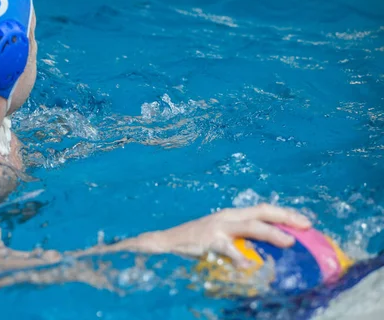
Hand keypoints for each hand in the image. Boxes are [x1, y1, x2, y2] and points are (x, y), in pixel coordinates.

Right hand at [134, 204, 311, 265]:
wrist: (169, 241)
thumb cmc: (198, 241)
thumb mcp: (222, 236)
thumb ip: (240, 240)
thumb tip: (265, 251)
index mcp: (233, 214)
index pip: (263, 209)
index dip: (284, 212)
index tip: (305, 221)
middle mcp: (228, 216)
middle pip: (261, 211)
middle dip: (285, 216)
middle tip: (307, 226)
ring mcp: (219, 227)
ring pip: (250, 226)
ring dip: (271, 233)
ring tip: (289, 242)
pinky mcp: (210, 240)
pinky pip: (229, 249)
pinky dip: (242, 258)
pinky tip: (251, 267)